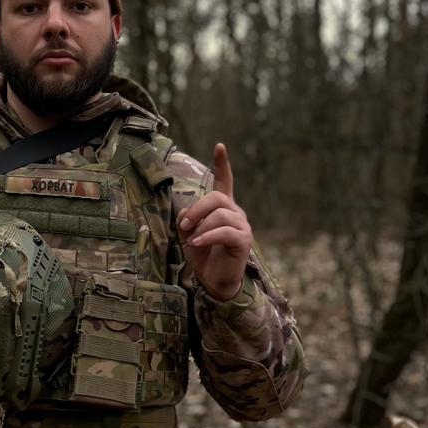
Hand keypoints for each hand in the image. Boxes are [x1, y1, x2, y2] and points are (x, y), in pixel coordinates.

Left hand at [178, 143, 251, 300]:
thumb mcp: (189, 234)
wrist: (215, 280)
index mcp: (222, 208)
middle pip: (216, 198)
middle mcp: (235, 213)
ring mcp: (242, 226)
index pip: (225, 182)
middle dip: (196, 209)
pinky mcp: (243, 240)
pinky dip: (207, 237)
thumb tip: (185, 210)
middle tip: (184, 225)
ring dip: (200, 226)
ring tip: (192, 240)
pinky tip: (196, 243)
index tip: (219, 146)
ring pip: (220, 214)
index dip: (222, 164)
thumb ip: (187, 218)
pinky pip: (224, 231)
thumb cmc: (203, 255)